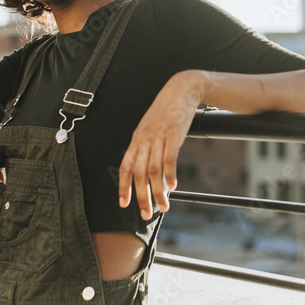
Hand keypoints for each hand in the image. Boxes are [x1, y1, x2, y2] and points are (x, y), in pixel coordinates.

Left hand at [117, 71, 208, 219]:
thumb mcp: (151, 127)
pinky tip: (172, 186)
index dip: (123, 187)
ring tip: (164, 206)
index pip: (125, 167)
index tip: (124, 204)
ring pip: (154, 170)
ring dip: (158, 192)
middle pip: (139, 174)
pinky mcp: (173, 135)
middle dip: (142, 197)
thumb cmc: (166, 111)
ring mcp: (158, 137)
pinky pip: (169, 159)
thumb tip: (148, 169)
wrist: (180, 91)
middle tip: (146, 214)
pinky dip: (170, 175)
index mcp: (136, 139)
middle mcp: (144, 140)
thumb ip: (148, 146)